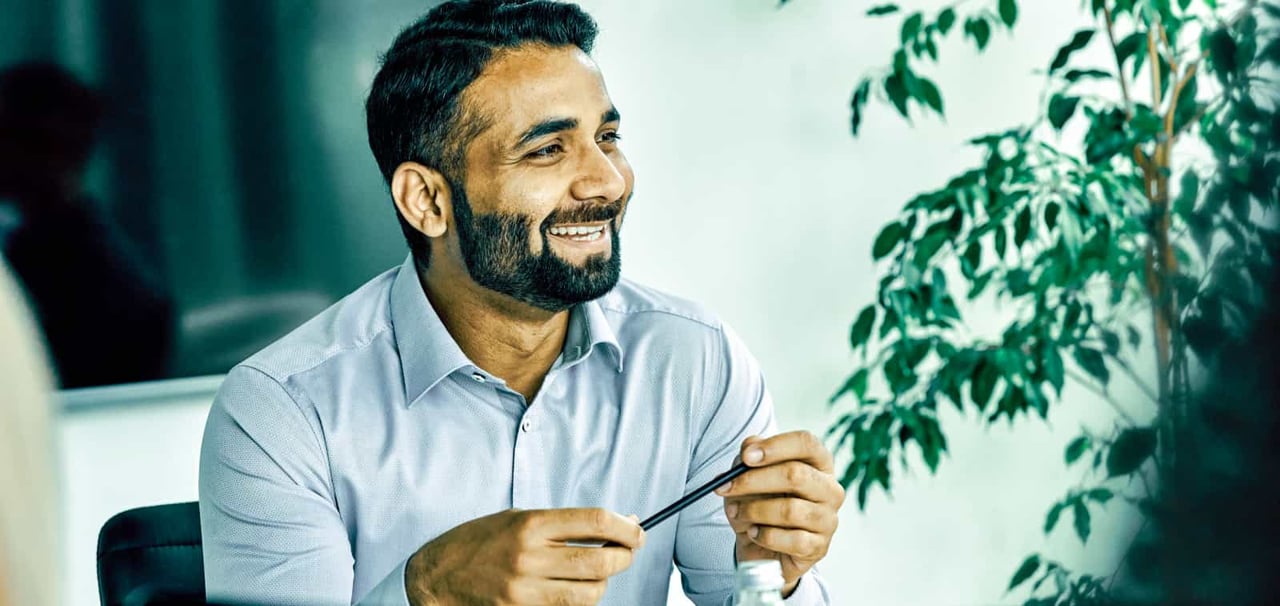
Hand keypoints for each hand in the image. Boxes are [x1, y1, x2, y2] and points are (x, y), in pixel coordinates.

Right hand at [404, 508, 645, 605]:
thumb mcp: (515, 518)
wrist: (435, 577)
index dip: (624, 526)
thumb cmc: (477, 542)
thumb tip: (611, 524)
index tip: (636, 529)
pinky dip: (579, 601)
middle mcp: (529, 557)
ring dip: (604, 583)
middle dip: (625, 555)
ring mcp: (525, 591)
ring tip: (599, 573)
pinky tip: (574, 589)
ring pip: (590, 593)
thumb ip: (561, 524)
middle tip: (629, 550)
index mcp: (529, 524)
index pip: (594, 521)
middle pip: (600, 560)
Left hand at [716, 431, 844, 595]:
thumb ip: (749, 457)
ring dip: (754, 511)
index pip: (806, 443)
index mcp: (818, 462)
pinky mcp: (819, 547)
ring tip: (736, 513)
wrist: (762, 547)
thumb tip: (749, 445)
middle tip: (726, 487)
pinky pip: (792, 540)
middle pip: (796, 475)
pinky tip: (754, 534)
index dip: (775, 447)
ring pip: (790, 510)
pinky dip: (765, 536)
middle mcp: (829, 489)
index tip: (745, 457)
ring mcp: (828, 519)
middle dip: (754, 481)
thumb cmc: (760, 503)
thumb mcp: (748, 476)